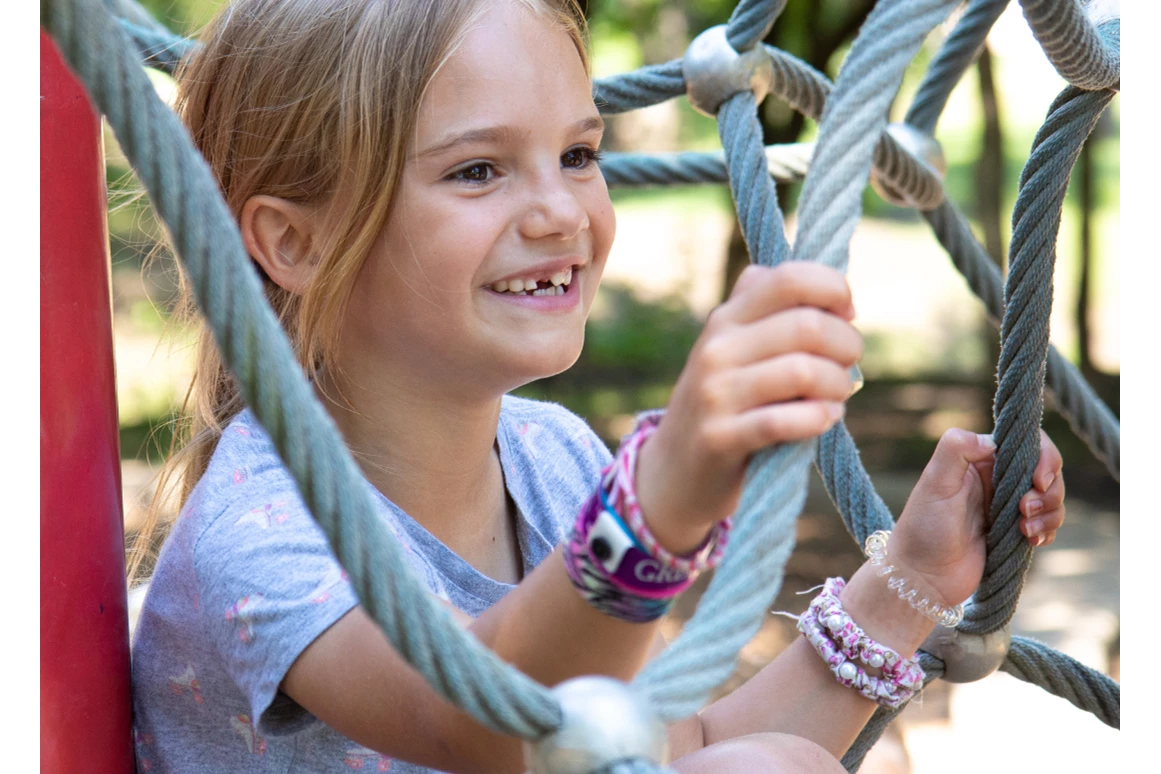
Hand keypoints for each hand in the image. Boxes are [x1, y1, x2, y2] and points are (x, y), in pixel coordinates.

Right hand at [634, 263, 862, 552]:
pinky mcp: (720, 437)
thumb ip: (772, 312)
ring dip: (838, 386)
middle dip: (847, 345)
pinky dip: (819, 419)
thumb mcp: (736, 348)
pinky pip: (785, 420)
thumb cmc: (726, 403)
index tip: (847, 312)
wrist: (676, 469)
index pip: (788, 278)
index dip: (833, 289)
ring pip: (804, 372)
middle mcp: (716, 348)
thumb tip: (836, 297)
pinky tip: (825, 419)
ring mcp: (715, 393)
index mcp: (726, 318)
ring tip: (836, 396)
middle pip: (808, 326)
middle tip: (848, 366)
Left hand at [890, 428, 1065, 608]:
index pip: (1025, 443)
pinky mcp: (1015, 531)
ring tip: (1025, 529)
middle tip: (1024, 509)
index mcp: (978, 460)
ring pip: (1050, 497)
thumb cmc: (923, 527)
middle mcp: (995, 479)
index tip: (1037, 480)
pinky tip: (1031, 540)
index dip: (1042, 457)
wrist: (923, 575)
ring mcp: (1007, 506)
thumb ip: (956, 449)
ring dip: (1049, 512)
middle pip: (1046, 470)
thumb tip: (992, 442)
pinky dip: (1048, 529)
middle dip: (1048, 488)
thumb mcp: (934, 482)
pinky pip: (1047, 523)